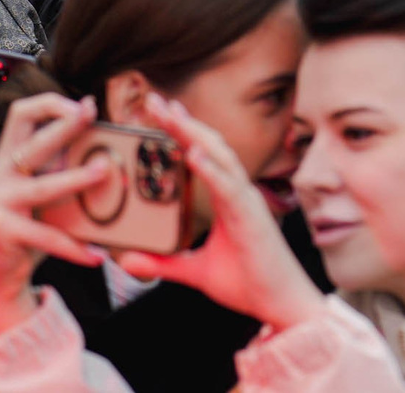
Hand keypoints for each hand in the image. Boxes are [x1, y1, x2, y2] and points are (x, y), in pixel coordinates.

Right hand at [0, 94, 106, 337]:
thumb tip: (106, 150)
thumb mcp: (43, 192)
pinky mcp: (1, 229)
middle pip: (34, 142)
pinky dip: (74, 246)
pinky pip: (46, 235)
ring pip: (44, 187)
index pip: (21, 114)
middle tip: (92, 114)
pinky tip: (96, 255)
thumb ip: (61, 168)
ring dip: (76, 179)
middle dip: (66, 125)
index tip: (85, 104)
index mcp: (8, 158)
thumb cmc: (28, 228)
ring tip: (104, 172)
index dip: (52, 104)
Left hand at [114, 95, 323, 333]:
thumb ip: (163, 263)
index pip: (205, 155)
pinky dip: (210, 168)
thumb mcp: (194, 272)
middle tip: (155, 101)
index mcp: (228, 200)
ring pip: (220, 156)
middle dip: (183, 122)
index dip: (184, 131)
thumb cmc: (248, 282)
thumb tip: (126, 260)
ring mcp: (246, 201)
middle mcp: (239, 193)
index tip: (162, 112)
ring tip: (170, 115)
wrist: (278, 304)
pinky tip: (192, 153)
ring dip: (194, 133)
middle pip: (210, 146)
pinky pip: (228, 187)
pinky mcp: (250, 217)